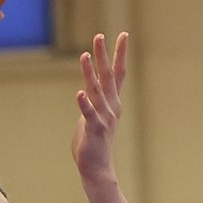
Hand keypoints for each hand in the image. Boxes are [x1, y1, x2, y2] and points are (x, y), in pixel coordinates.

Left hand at [70, 31, 129, 182]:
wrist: (98, 168)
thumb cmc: (94, 143)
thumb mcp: (92, 116)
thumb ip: (91, 102)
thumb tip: (86, 91)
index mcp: (111, 102)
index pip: (117, 73)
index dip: (120, 53)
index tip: (123, 34)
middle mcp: (110, 106)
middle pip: (108, 76)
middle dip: (104, 55)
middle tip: (99, 36)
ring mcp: (103, 117)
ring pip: (96, 90)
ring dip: (90, 72)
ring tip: (85, 55)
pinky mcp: (94, 129)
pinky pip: (89, 114)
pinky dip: (84, 103)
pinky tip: (79, 93)